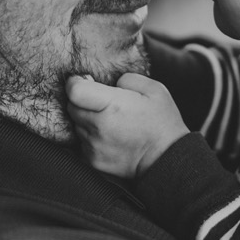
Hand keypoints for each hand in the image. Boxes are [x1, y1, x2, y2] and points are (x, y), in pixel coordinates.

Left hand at [66, 72, 189, 178]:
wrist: (167, 159)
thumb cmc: (162, 122)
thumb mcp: (153, 88)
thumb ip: (126, 79)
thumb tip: (109, 83)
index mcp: (112, 106)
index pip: (74, 91)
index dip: (76, 82)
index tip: (84, 81)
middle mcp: (98, 127)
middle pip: (72, 107)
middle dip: (82, 101)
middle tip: (102, 102)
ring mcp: (94, 146)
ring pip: (76, 124)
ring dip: (86, 119)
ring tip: (109, 120)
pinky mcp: (92, 161)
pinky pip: (82, 142)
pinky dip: (90, 136)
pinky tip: (109, 135)